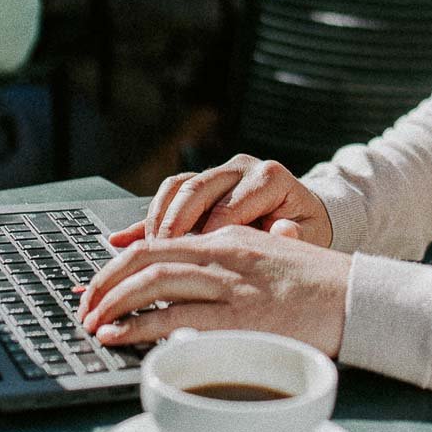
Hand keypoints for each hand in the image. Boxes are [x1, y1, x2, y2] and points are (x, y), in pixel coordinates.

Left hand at [76, 225, 350, 355]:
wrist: (361, 300)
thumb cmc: (319, 288)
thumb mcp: (271, 257)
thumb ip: (233, 261)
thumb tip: (195, 281)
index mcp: (230, 239)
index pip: (160, 241)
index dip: (121, 263)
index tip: (98, 285)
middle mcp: (225, 253)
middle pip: (148, 258)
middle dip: (107, 283)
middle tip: (84, 306)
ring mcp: (231, 284)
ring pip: (154, 282)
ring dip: (113, 303)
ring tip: (91, 322)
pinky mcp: (239, 317)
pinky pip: (175, 317)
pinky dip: (139, 326)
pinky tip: (118, 335)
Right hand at [106, 155, 332, 249]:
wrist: (301, 215)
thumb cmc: (303, 229)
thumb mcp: (308, 235)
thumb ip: (293, 235)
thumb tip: (282, 231)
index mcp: (267, 177)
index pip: (229, 206)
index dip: (209, 236)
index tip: (196, 263)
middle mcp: (239, 168)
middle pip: (196, 190)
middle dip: (174, 225)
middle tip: (160, 257)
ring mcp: (216, 174)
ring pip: (176, 187)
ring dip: (157, 219)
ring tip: (147, 252)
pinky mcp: (199, 185)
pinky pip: (166, 196)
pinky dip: (145, 220)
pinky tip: (123, 239)